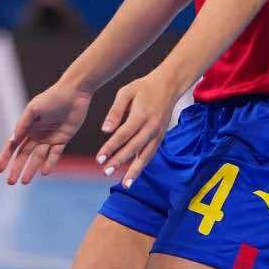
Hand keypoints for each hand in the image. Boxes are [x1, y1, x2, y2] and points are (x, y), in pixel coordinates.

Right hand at [0, 81, 92, 185]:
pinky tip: (45, 172)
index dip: (5, 158)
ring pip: (38, 158)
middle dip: (16, 168)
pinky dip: (50, 163)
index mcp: (27, 127)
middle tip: (10, 182)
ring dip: (31, 170)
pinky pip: (54, 154)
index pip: (13, 146)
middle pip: (24, 155)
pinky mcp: (62, 139)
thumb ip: (23, 124)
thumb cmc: (52, 97)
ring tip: (24, 182)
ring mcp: (49, 138)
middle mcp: (36, 134)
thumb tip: (12, 140)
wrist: (74, 92)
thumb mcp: (34, 108)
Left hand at [96, 72, 180, 187]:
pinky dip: (142, 165)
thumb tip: (105, 130)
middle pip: (133, 148)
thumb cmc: (144, 87)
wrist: (169, 85)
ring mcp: (158, 133)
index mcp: (141, 115)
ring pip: (146, 155)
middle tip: (105, 171)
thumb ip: (115, 111)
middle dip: (119, 161)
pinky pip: (151, 153)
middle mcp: (151, 127)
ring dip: (134, 170)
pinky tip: (134, 175)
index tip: (99, 158)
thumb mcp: (126, 92)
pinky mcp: (161, 136)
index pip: (123, 135)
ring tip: (125, 183)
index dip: (110, 148)